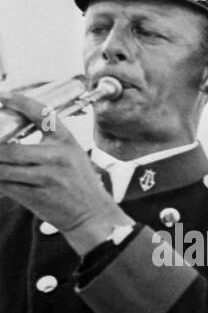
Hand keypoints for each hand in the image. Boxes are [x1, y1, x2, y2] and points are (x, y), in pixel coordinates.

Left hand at [0, 91, 130, 254]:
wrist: (93, 215)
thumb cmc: (78, 183)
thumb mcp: (71, 153)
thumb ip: (46, 139)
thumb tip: (9, 129)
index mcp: (66, 142)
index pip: (42, 114)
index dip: (20, 102)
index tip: (4, 96)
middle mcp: (57, 158)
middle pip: (9, 148)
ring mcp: (47, 178)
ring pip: (3, 168)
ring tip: (0, 165)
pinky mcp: (38, 196)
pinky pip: (6, 186)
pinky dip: (0, 182)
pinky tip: (2, 180)